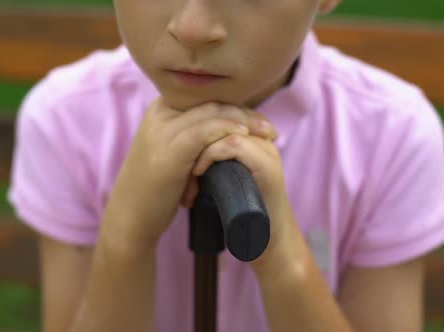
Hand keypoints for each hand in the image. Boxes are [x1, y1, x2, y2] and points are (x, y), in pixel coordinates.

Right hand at [101, 97, 277, 251]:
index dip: (238, 107)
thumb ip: (196, 136)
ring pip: (211, 112)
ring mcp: (161, 132)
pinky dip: (226, 131)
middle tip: (270, 130)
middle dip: (246, 113)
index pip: (208, 99)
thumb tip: (232, 129)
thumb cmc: (157, 187)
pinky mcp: (167, 152)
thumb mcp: (175, 153)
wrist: (131, 216)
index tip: (262, 122)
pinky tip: (244, 138)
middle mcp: (160, 114)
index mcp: (163, 110)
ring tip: (266, 135)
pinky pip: (203, 132)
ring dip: (244, 122)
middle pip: (212, 102)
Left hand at [184, 119, 298, 271]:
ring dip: (199, 146)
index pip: (218, 109)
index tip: (177, 147)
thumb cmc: (235, 211)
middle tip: (177, 156)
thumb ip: (206, 154)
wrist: (262, 242)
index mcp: (249, 134)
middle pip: (221, 112)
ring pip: (225, 126)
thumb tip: (176, 141)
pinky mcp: (267, 166)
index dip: (194, 123)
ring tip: (188, 170)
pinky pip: (233, 144)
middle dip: (195, 134)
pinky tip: (197, 172)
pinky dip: (210, 155)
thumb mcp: (216, 176)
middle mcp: (260, 136)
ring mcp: (265, 149)